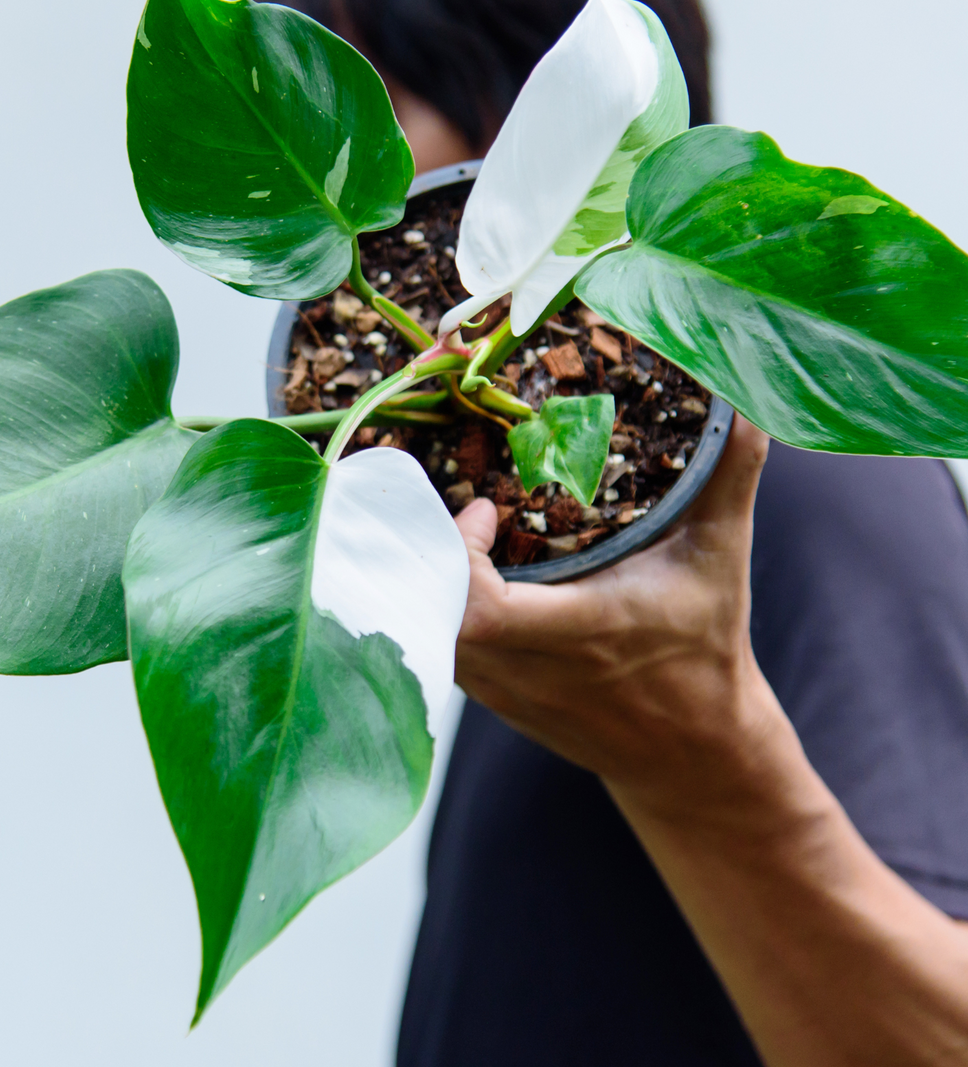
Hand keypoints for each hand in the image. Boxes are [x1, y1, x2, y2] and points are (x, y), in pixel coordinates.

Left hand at [455, 418, 967, 1065]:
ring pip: (425, 633)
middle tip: (447, 506)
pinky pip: (438, 648)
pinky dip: (433, 607)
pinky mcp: (494, 701)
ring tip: (450, 531)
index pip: (479, 609)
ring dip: (424, 578)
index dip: (458, 555)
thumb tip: (743, 410)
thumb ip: (730, 480)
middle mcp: (528, 668)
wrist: (693, 755)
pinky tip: (457, 571)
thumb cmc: (704, 654)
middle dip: (422, 553)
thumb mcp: (719, 561)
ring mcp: (503, 691)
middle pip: (430, 615)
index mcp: (577, 633)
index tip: (483, 509)